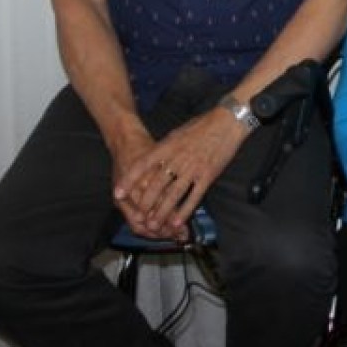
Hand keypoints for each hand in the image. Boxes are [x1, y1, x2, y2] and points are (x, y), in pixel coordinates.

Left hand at [114, 107, 247, 238]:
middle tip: (138, 217)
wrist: (228, 121)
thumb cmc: (203, 125)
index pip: (143, 165)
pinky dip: (185, 210)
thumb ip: (166, 148)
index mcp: (168, 146)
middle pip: (157, 184)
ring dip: (163, 211)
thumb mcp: (178, 133)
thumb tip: (153, 160)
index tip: (118, 192)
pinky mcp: (208, 175)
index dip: (129, 180)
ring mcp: (193, 168)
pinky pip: (194, 196)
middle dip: (146, 203)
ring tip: (154, 224)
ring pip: (174, 194)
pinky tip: (178, 220)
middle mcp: (178, 158)